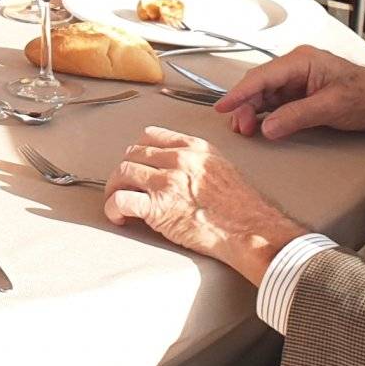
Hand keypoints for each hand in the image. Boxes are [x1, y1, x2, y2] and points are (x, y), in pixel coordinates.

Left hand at [103, 127, 305, 283]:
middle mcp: (178, 159)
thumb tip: (176, 166)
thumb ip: (197, 160)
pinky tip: (118, 216)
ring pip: (122, 172)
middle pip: (133, 153)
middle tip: (124, 185)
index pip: (151, 135)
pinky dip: (113, 208)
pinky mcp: (158, 207)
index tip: (138, 163)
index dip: (139, 150)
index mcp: (194, 147)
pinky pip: (120, 200)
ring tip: (118, 201)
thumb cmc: (243, 207)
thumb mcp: (223, 167)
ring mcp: (166, 181)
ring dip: (115, 188)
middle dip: (125, 169)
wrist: (251, 230)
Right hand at [216, 46, 364, 141]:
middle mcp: (296, 67)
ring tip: (245, 129)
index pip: (262, 76)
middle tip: (240, 128)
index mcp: (302, 60)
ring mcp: (299, 80)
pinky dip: (266, 114)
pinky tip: (259, 125)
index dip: (240, 93)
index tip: (223, 107)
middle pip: (260, 85)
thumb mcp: (331, 107)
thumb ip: (297, 116)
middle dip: (245, 106)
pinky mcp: (302, 94)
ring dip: (253, 111)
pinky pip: (276, 102)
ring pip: (265, 95)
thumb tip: (267, 127)